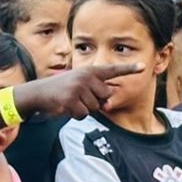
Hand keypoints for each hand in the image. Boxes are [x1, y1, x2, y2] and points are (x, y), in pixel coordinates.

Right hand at [14, 63, 140, 118]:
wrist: (38, 93)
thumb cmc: (62, 90)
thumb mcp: (79, 86)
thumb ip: (96, 93)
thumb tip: (107, 106)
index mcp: (89, 71)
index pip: (112, 70)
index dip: (129, 69)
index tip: (143, 67)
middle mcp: (85, 76)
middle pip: (105, 96)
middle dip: (94, 101)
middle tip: (78, 97)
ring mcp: (78, 87)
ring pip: (94, 107)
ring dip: (83, 109)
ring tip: (70, 101)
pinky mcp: (71, 99)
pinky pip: (83, 114)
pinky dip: (75, 115)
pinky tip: (65, 107)